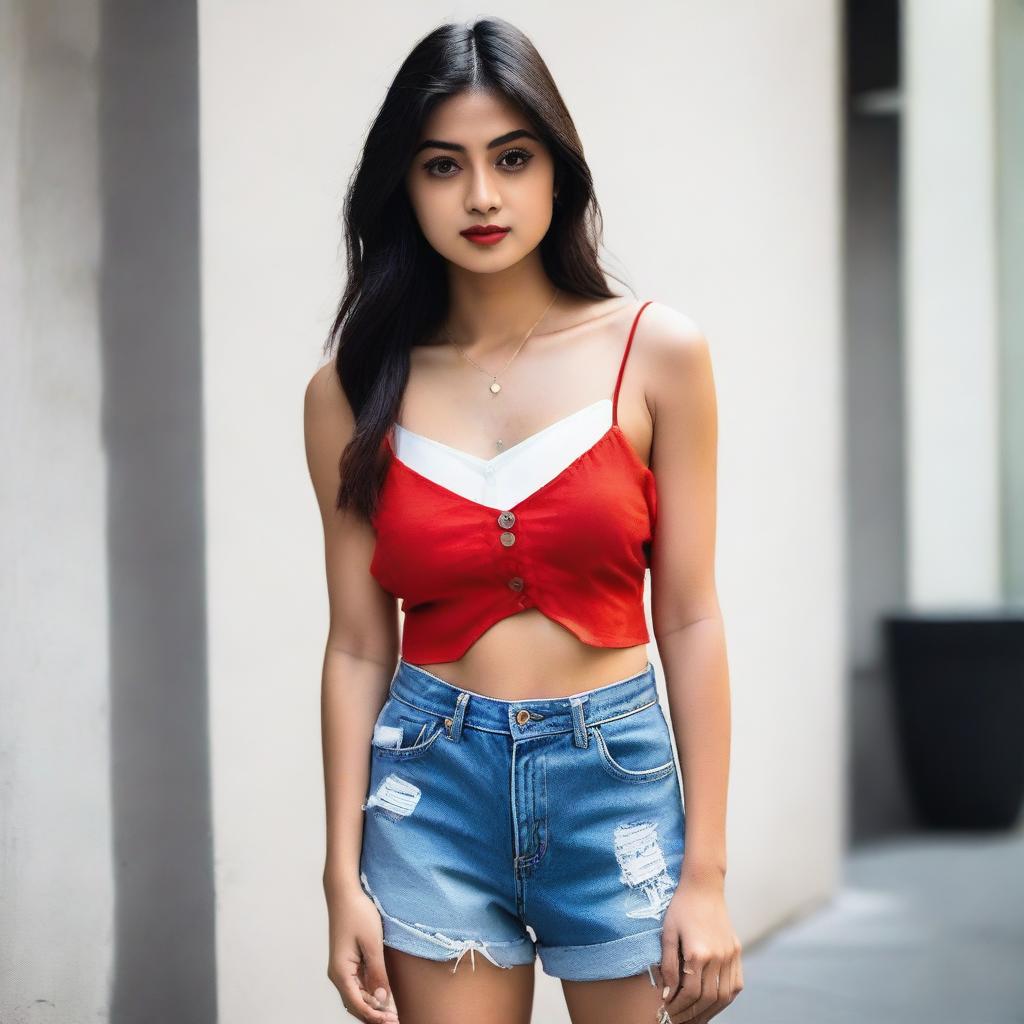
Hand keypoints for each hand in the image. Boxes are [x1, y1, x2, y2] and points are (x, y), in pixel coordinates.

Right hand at [326, 886, 399, 1022]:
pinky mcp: (347, 962)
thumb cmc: (357, 914)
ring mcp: (342, 969)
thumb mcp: (372, 943)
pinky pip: (358, 985)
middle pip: (356, 1005)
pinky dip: (370, 994)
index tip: (394, 1021)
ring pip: (357, 997)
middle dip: (375, 1015)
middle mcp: (338, 975)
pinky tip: (383, 996)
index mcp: (341, 972)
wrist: (345, 893)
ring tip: (392, 1013)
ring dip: (373, 1006)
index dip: (375, 1017)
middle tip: (396, 1020)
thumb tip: (381, 999)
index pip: (358, 1005)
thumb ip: (377, 972)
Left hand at [658, 876, 743, 1021]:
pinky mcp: (736, 950)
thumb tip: (667, 994)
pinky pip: (736, 984)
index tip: (667, 1010)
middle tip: (678, 1019)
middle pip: (708, 998)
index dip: (678, 1005)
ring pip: (724, 996)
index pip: (690, 992)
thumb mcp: (668, 933)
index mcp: (698, 952)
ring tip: (695, 1017)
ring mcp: (730, 954)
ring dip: (710, 1011)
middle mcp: (718, 956)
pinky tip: (713, 1003)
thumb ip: (668, 966)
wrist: (703, 886)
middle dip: (692, 1013)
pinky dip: (725, 998)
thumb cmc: (681, 907)